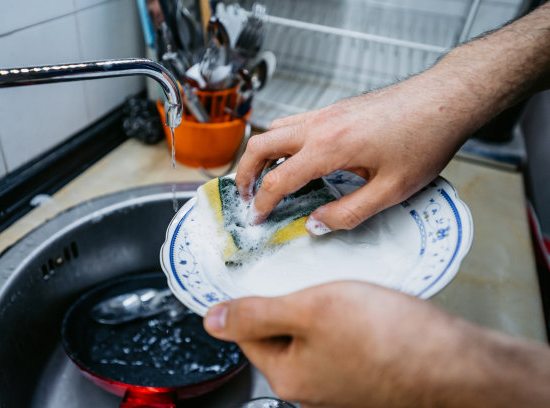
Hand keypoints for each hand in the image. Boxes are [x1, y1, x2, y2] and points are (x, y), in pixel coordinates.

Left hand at [204, 282, 549, 407]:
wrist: (455, 364)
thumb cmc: (389, 337)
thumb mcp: (310, 310)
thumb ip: (255, 314)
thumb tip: (211, 320)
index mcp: (288, 375)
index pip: (247, 333)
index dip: (252, 300)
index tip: (260, 278)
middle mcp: (310, 388)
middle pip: (280, 336)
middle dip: (290, 303)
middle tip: (309, 279)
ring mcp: (340, 387)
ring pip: (313, 339)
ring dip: (320, 312)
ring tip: (341, 292)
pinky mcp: (367, 379)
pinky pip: (341, 346)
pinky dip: (345, 325)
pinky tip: (363, 310)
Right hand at [235, 76, 469, 232]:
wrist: (446, 99)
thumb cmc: (425, 140)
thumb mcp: (392, 191)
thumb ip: (349, 212)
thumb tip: (316, 224)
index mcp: (329, 148)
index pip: (279, 180)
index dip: (263, 204)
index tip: (257, 219)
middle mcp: (320, 125)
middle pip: (261, 145)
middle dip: (245, 173)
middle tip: (246, 196)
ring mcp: (327, 113)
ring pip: (275, 129)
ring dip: (262, 154)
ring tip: (266, 178)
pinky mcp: (337, 108)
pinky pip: (295, 122)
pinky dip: (283, 141)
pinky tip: (298, 158)